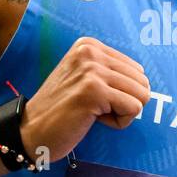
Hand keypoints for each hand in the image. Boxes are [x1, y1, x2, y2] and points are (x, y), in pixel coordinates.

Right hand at [21, 36, 150, 161]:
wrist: (30, 131)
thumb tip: (146, 81)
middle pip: (142, 82)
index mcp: (89, 45)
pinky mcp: (94, 91)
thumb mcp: (83, 78)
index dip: (120, 93)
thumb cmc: (61, 110)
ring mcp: (91, 70)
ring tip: (93, 113)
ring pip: (142, 95)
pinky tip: (93, 120)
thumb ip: (109, 72)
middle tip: (94, 108)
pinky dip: (119, 122)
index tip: (93, 98)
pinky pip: (134, 109)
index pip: (137, 70)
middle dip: (124, 102)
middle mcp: (90, 51)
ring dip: (122, 112)